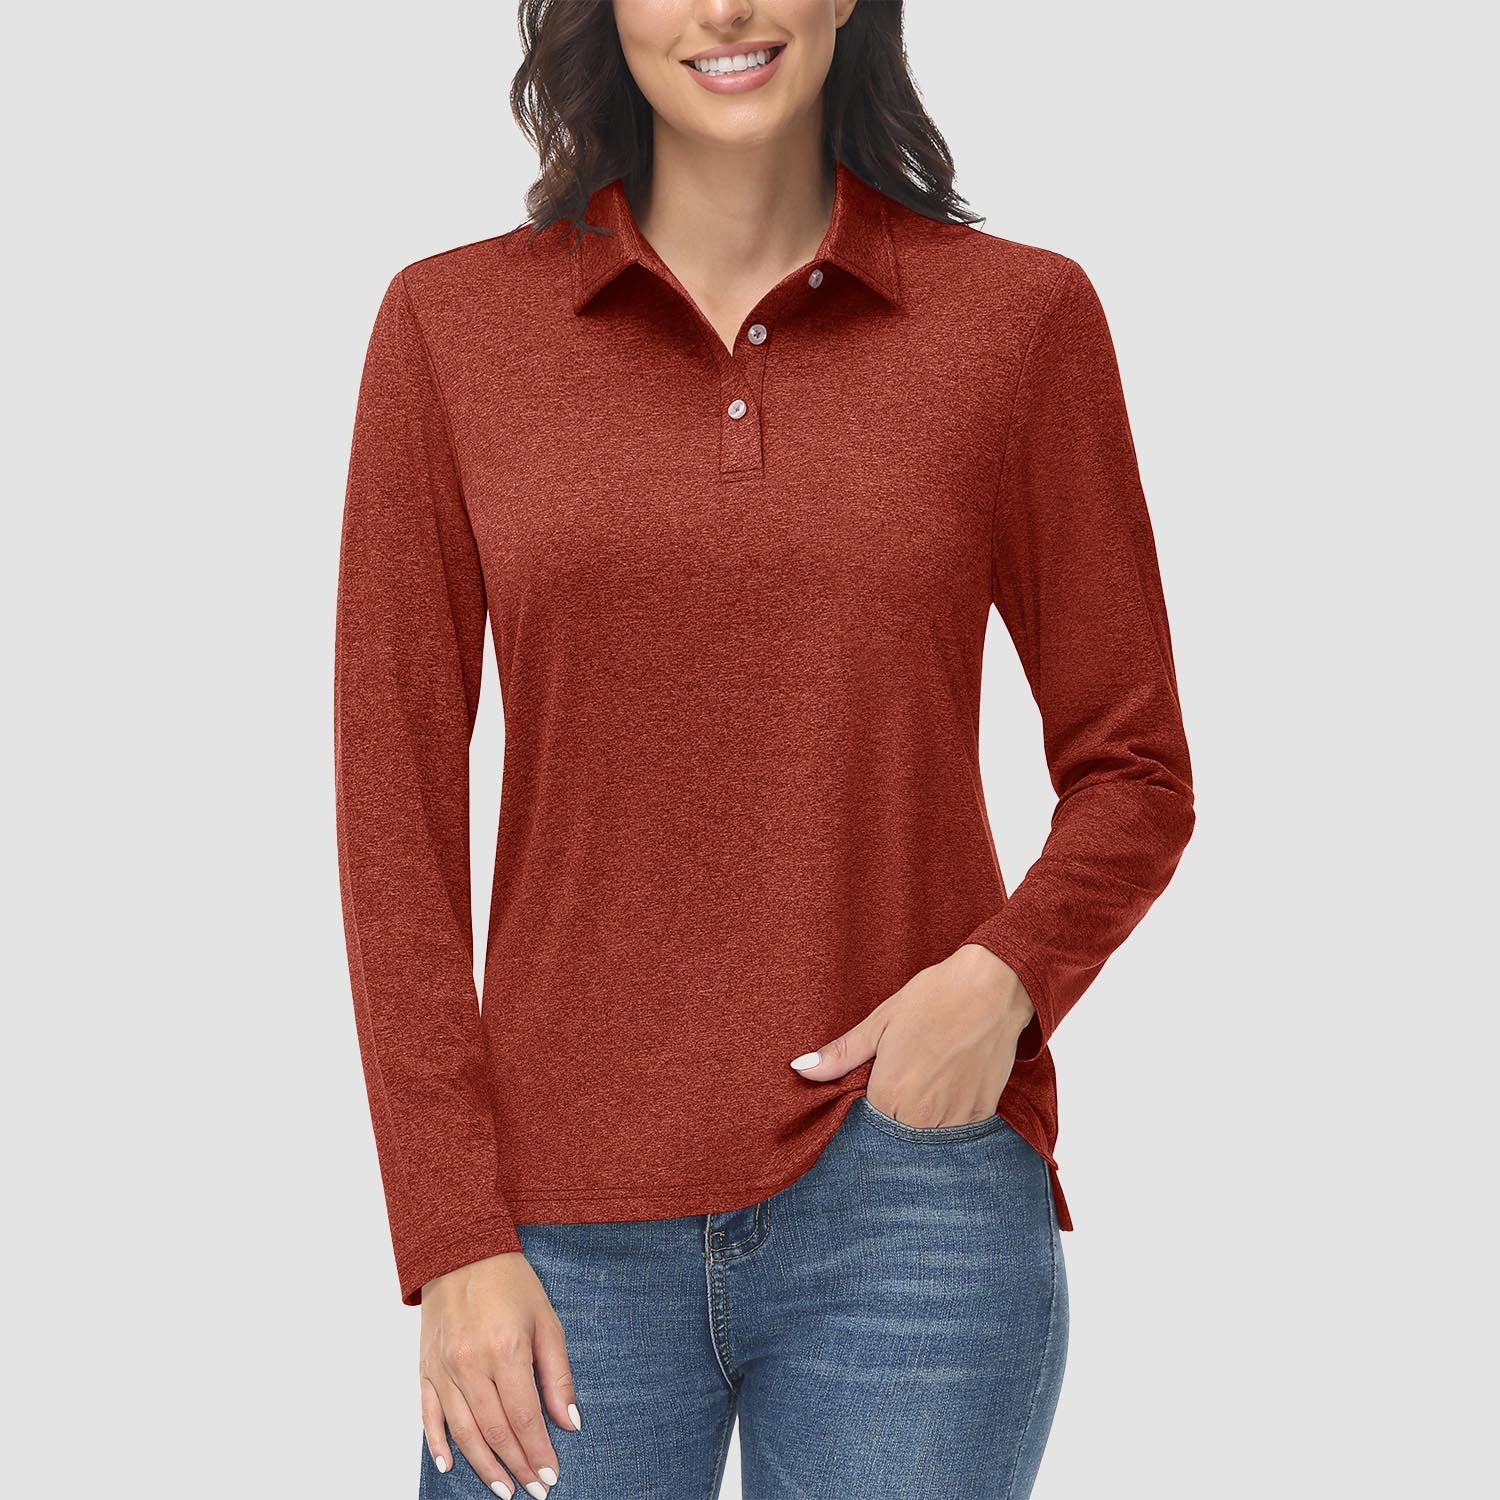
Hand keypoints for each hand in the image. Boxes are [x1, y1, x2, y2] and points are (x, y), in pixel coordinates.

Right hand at [419, 1251, 580, 1496]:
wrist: (461, 1250)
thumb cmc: (509, 1282)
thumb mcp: (546, 1320)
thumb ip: (558, 1374)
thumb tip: (568, 1422)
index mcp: (506, 1351)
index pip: (525, 1417)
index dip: (539, 1452)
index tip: (551, 1475)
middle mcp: (471, 1364)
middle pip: (495, 1431)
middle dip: (517, 1465)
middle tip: (534, 1490)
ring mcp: (443, 1369)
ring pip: (463, 1431)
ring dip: (484, 1466)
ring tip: (503, 1488)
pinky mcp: (424, 1368)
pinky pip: (428, 1415)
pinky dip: (438, 1444)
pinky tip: (451, 1466)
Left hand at [789, 945, 1035, 1126]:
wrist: (993, 988)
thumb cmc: (934, 998)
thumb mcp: (880, 1022)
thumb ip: (841, 1054)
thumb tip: (800, 1070)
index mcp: (890, 1093)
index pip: (865, 1126)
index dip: (866, 1110)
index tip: (873, 1092)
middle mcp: (922, 1115)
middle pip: (896, 1136)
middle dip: (893, 1118)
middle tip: (904, 1082)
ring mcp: (955, 1118)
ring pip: (927, 1139)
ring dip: (921, 1123)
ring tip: (926, 1084)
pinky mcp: (982, 1114)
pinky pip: (956, 1133)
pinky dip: (948, 1119)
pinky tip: (947, 1090)